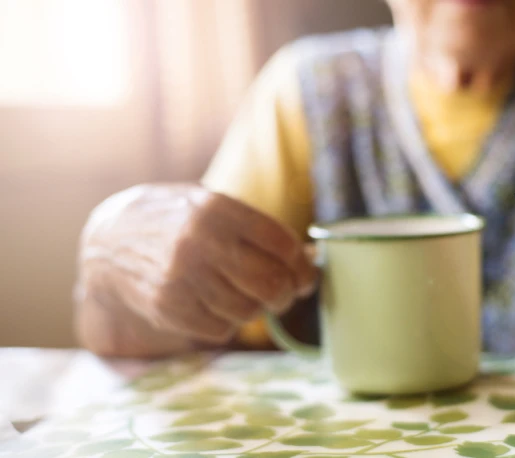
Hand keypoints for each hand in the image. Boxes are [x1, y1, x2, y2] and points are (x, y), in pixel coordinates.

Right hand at [77, 184, 316, 345]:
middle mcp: (200, 241)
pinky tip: (214, 306)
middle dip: (286, 295)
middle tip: (284, 295)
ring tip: (242, 295)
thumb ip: (259, 231)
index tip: (305, 275)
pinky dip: (226, 324)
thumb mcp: (214, 209)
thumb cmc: (179, 223)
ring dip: (254, 309)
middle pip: (271, 283)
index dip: (302, 266)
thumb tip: (310, 260)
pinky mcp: (168, 307)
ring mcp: (181, 276)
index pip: (282, 244)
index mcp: (218, 209)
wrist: (110, 240)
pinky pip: (220, 330)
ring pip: (248, 311)